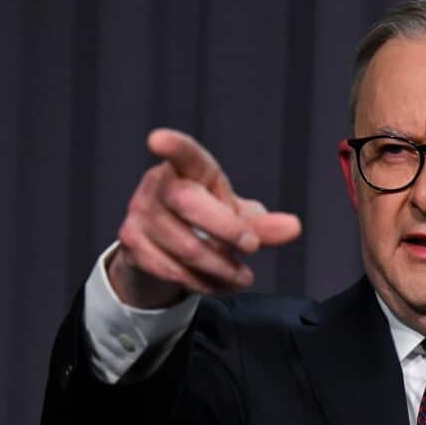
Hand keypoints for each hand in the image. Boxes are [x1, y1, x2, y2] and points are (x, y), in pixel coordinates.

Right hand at [109, 128, 302, 308]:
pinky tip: (220, 284)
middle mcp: (159, 186)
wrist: (166, 248)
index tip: (158, 140)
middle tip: (254, 247)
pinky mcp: (131, 243)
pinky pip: (173, 270)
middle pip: (189, 203)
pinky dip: (204, 283)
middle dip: (227, 229)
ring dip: (222, 269)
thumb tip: (293, 228)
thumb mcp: (237, 218)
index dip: (173, 146)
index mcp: (190, 170)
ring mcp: (140, 214)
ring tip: (244, 277)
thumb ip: (263, 224)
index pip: (183, 154)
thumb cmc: (208, 221)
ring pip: (186, 247)